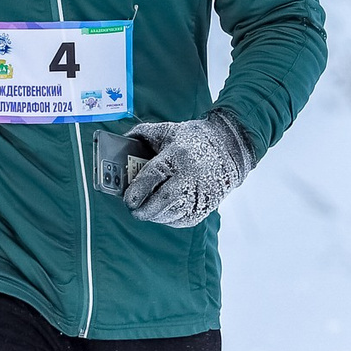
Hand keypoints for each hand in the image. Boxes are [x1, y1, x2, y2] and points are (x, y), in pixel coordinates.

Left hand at [121, 112, 253, 228]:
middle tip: (133, 208)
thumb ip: (141, 135)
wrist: (231, 147)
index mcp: (177, 155)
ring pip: (171, 214)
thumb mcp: (167, 130)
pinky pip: (181, 220)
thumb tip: (120, 142)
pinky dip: (168, 218)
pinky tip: (163, 210)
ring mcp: (200, 193)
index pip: (152, 176)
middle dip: (143, 210)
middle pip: (162, 201)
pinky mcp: (206, 206)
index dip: (136, 191)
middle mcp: (190, 176)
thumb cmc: (194, 139)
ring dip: (154, 215)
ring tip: (146, 209)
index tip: (127, 199)